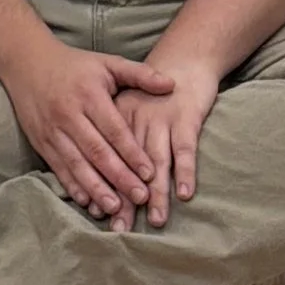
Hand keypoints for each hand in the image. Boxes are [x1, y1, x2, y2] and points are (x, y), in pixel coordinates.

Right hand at [1, 38, 173, 220]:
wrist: (26, 61)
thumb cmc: (75, 65)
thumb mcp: (107, 63)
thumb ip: (139, 74)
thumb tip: (171, 84)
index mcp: (89, 95)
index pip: (114, 129)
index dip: (132, 153)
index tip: (150, 174)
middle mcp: (69, 113)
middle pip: (97, 151)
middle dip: (120, 177)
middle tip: (141, 198)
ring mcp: (52, 130)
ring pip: (76, 163)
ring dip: (96, 188)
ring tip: (115, 207)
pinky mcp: (40, 141)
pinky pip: (57, 167)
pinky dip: (72, 185)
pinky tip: (86, 201)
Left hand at [116, 53, 221, 228]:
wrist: (185, 57)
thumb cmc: (154, 90)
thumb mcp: (129, 104)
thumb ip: (117, 135)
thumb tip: (100, 174)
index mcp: (119, 117)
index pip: (106, 156)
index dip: (103, 184)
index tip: (98, 212)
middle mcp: (137, 120)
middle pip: (129, 164)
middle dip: (125, 197)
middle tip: (120, 227)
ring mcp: (162, 119)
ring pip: (157, 161)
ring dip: (156, 192)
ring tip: (155, 219)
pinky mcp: (186, 117)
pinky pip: (185, 148)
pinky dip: (185, 171)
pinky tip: (185, 193)